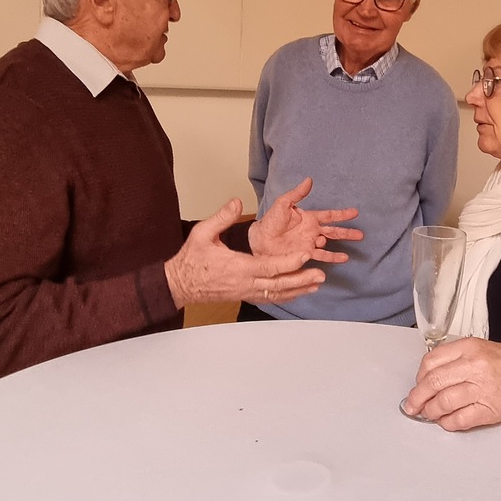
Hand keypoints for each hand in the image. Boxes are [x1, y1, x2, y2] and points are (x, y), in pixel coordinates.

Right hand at [164, 197, 324, 307]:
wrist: (180, 284)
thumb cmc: (192, 259)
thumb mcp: (202, 233)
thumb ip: (221, 217)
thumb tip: (237, 201)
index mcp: (238, 267)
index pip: (269, 266)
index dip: (290, 262)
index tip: (306, 255)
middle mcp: (245, 283)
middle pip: (279, 284)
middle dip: (301, 280)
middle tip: (320, 275)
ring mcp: (246, 292)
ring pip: (277, 294)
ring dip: (298, 290)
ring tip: (316, 285)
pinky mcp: (245, 296)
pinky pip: (269, 298)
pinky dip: (285, 296)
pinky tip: (297, 293)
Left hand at [248, 176, 363, 264]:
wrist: (260, 239)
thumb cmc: (270, 221)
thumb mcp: (283, 204)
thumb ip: (297, 194)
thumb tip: (309, 180)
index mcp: (309, 218)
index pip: (329, 215)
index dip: (342, 214)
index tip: (355, 213)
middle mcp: (311, 231)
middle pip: (333, 231)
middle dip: (347, 232)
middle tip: (361, 234)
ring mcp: (309, 243)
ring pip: (330, 244)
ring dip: (342, 246)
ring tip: (353, 249)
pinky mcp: (305, 254)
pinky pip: (321, 256)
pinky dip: (332, 258)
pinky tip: (342, 258)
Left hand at [401, 338, 500, 430]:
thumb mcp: (481, 348)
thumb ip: (455, 358)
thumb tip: (429, 376)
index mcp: (470, 348)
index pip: (431, 362)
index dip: (419, 377)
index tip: (417, 385)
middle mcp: (475, 367)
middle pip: (433, 383)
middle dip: (417, 397)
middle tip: (412, 405)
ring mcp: (482, 389)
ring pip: (443, 403)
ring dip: (431, 411)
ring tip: (430, 413)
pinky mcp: (489, 410)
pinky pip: (459, 420)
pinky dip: (447, 423)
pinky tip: (446, 421)